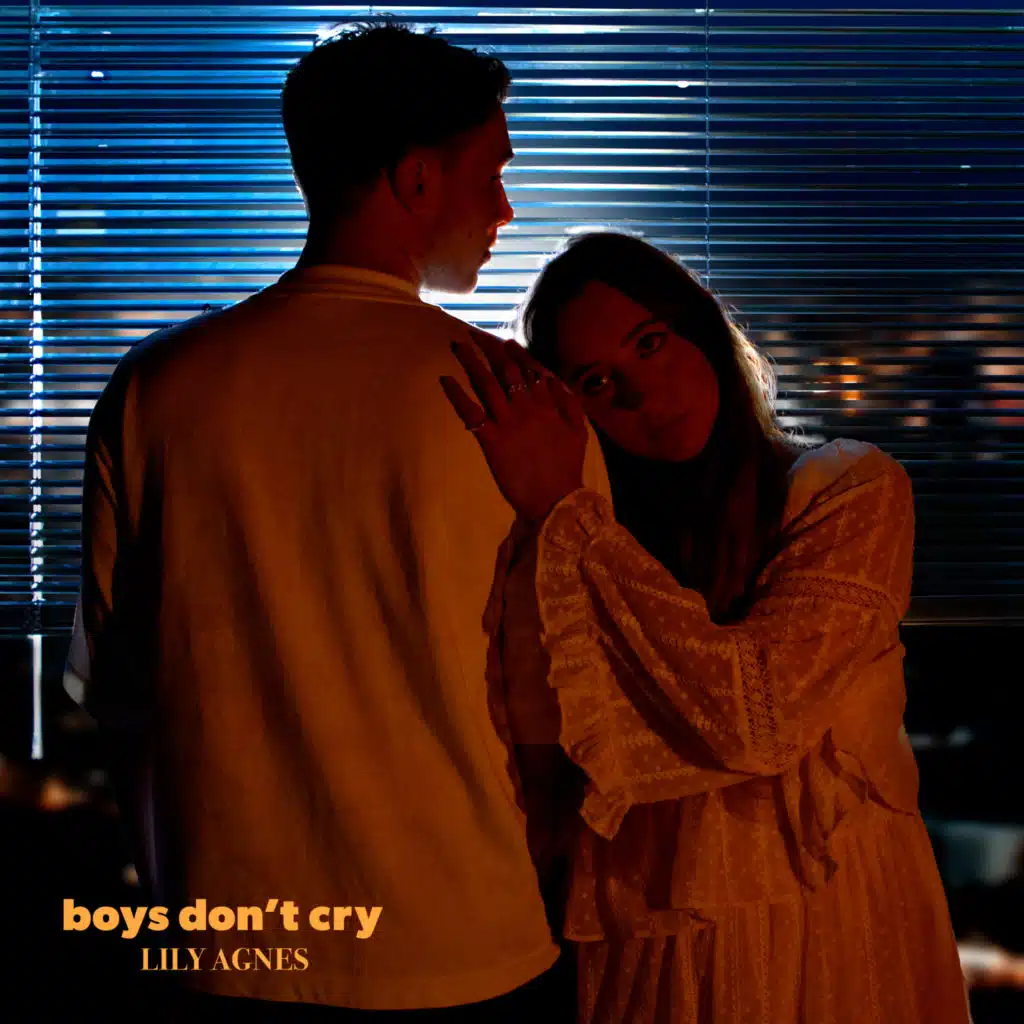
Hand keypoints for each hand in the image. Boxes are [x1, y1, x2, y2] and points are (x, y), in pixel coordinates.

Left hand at [440, 330, 586, 523]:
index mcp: (547, 404)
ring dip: (470, 361)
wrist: (555, 499)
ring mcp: (508, 422)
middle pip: (504, 369)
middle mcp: (526, 407)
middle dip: (488, 348)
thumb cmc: (566, 468)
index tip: (503, 341)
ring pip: (486, 383)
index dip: (514, 353)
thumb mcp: (578, 431)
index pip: (529, 369)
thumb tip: (553, 380)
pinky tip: (445, 380)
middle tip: (472, 332)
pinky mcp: (491, 440)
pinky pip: (471, 413)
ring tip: (456, 345)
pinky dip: (456, 395)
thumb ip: (567, 403)